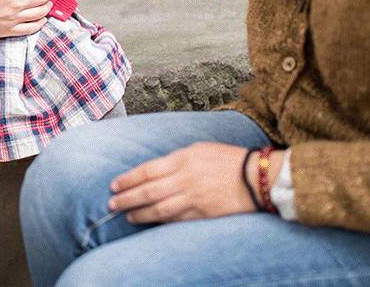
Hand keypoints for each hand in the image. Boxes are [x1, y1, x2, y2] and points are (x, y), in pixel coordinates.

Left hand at [107, 142, 257, 222]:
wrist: (256, 176)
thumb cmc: (227, 159)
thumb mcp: (198, 149)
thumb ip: (175, 159)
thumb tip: (154, 170)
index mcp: (182, 159)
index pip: (147, 171)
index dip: (128, 179)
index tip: (114, 185)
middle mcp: (185, 179)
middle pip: (148, 191)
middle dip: (127, 198)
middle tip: (112, 203)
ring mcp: (194, 198)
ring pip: (159, 209)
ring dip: (140, 214)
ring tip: (127, 216)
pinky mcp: (203, 213)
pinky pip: (177, 219)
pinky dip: (160, 220)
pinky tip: (150, 221)